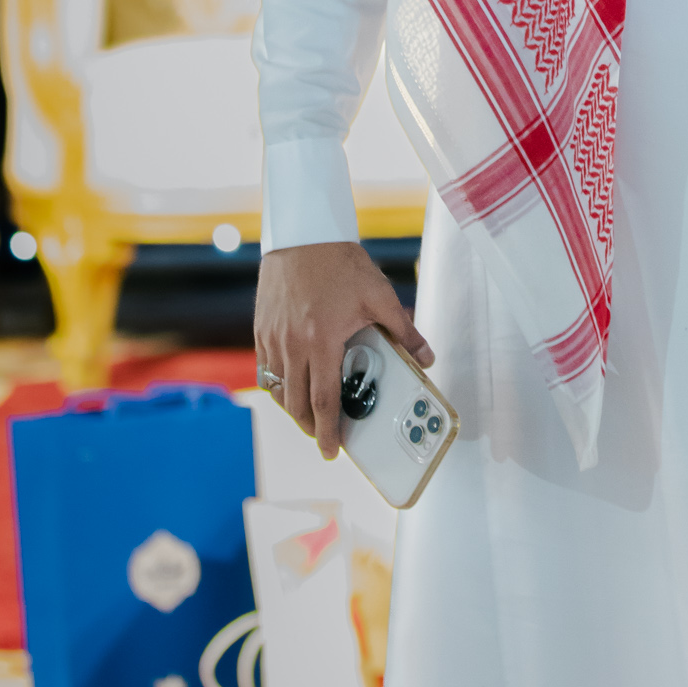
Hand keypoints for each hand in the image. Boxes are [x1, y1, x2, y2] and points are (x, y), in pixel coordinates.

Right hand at [254, 242, 434, 458]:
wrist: (304, 235)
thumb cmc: (341, 263)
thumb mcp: (379, 296)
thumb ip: (403, 331)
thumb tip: (426, 358)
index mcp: (322, 340)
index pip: (324, 400)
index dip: (329, 431)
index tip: (333, 451)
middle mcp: (292, 344)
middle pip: (297, 403)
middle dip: (311, 427)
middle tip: (324, 437)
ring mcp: (273, 337)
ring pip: (278, 389)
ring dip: (293, 409)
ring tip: (309, 416)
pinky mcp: (261, 328)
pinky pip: (265, 369)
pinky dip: (276, 386)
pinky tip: (289, 388)